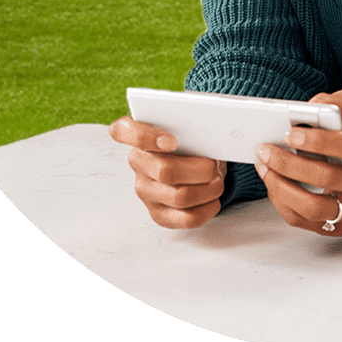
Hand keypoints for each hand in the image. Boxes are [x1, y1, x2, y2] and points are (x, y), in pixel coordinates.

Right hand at [109, 115, 226, 228]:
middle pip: (166, 171)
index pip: (123, 131)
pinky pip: (186, 218)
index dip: (144, 137)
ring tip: (218, 181)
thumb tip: (214, 131)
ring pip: (180, 197)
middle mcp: (138, 162)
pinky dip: (207, 208)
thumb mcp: (186, 124)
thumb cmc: (189, 138)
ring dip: (209, 189)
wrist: (192, 161)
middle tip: (214, 165)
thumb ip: (189, 123)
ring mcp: (145, 190)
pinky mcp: (159, 213)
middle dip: (200, 170)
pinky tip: (214, 198)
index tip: (171, 142)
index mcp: (137, 133)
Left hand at [253, 90, 341, 236]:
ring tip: (263, 167)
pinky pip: (303, 220)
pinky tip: (272, 182)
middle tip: (265, 149)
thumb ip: (333, 103)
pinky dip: (281, 202)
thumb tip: (305, 109)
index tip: (289, 133)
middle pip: (327, 178)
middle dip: (289, 164)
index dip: (317, 141)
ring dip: (281, 187)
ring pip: (313, 207)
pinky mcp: (339, 227)